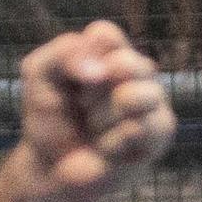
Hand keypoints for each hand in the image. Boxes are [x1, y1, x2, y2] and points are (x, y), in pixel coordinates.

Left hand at [13, 20, 174, 201]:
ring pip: (133, 97)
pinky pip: (137, 128)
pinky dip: (110, 143)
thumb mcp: (40, 74)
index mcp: (109, 49)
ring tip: (95, 128)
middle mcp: (137, 68)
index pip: (104, 35)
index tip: (68, 80)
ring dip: (101, 118)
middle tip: (81, 106)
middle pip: (125, 63)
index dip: (80, 60)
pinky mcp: (161, 130)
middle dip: (90, 92)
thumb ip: (63, 54)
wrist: (51, 166)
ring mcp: (153, 97)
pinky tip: (106, 149)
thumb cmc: (50, 117)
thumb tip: (100, 70)